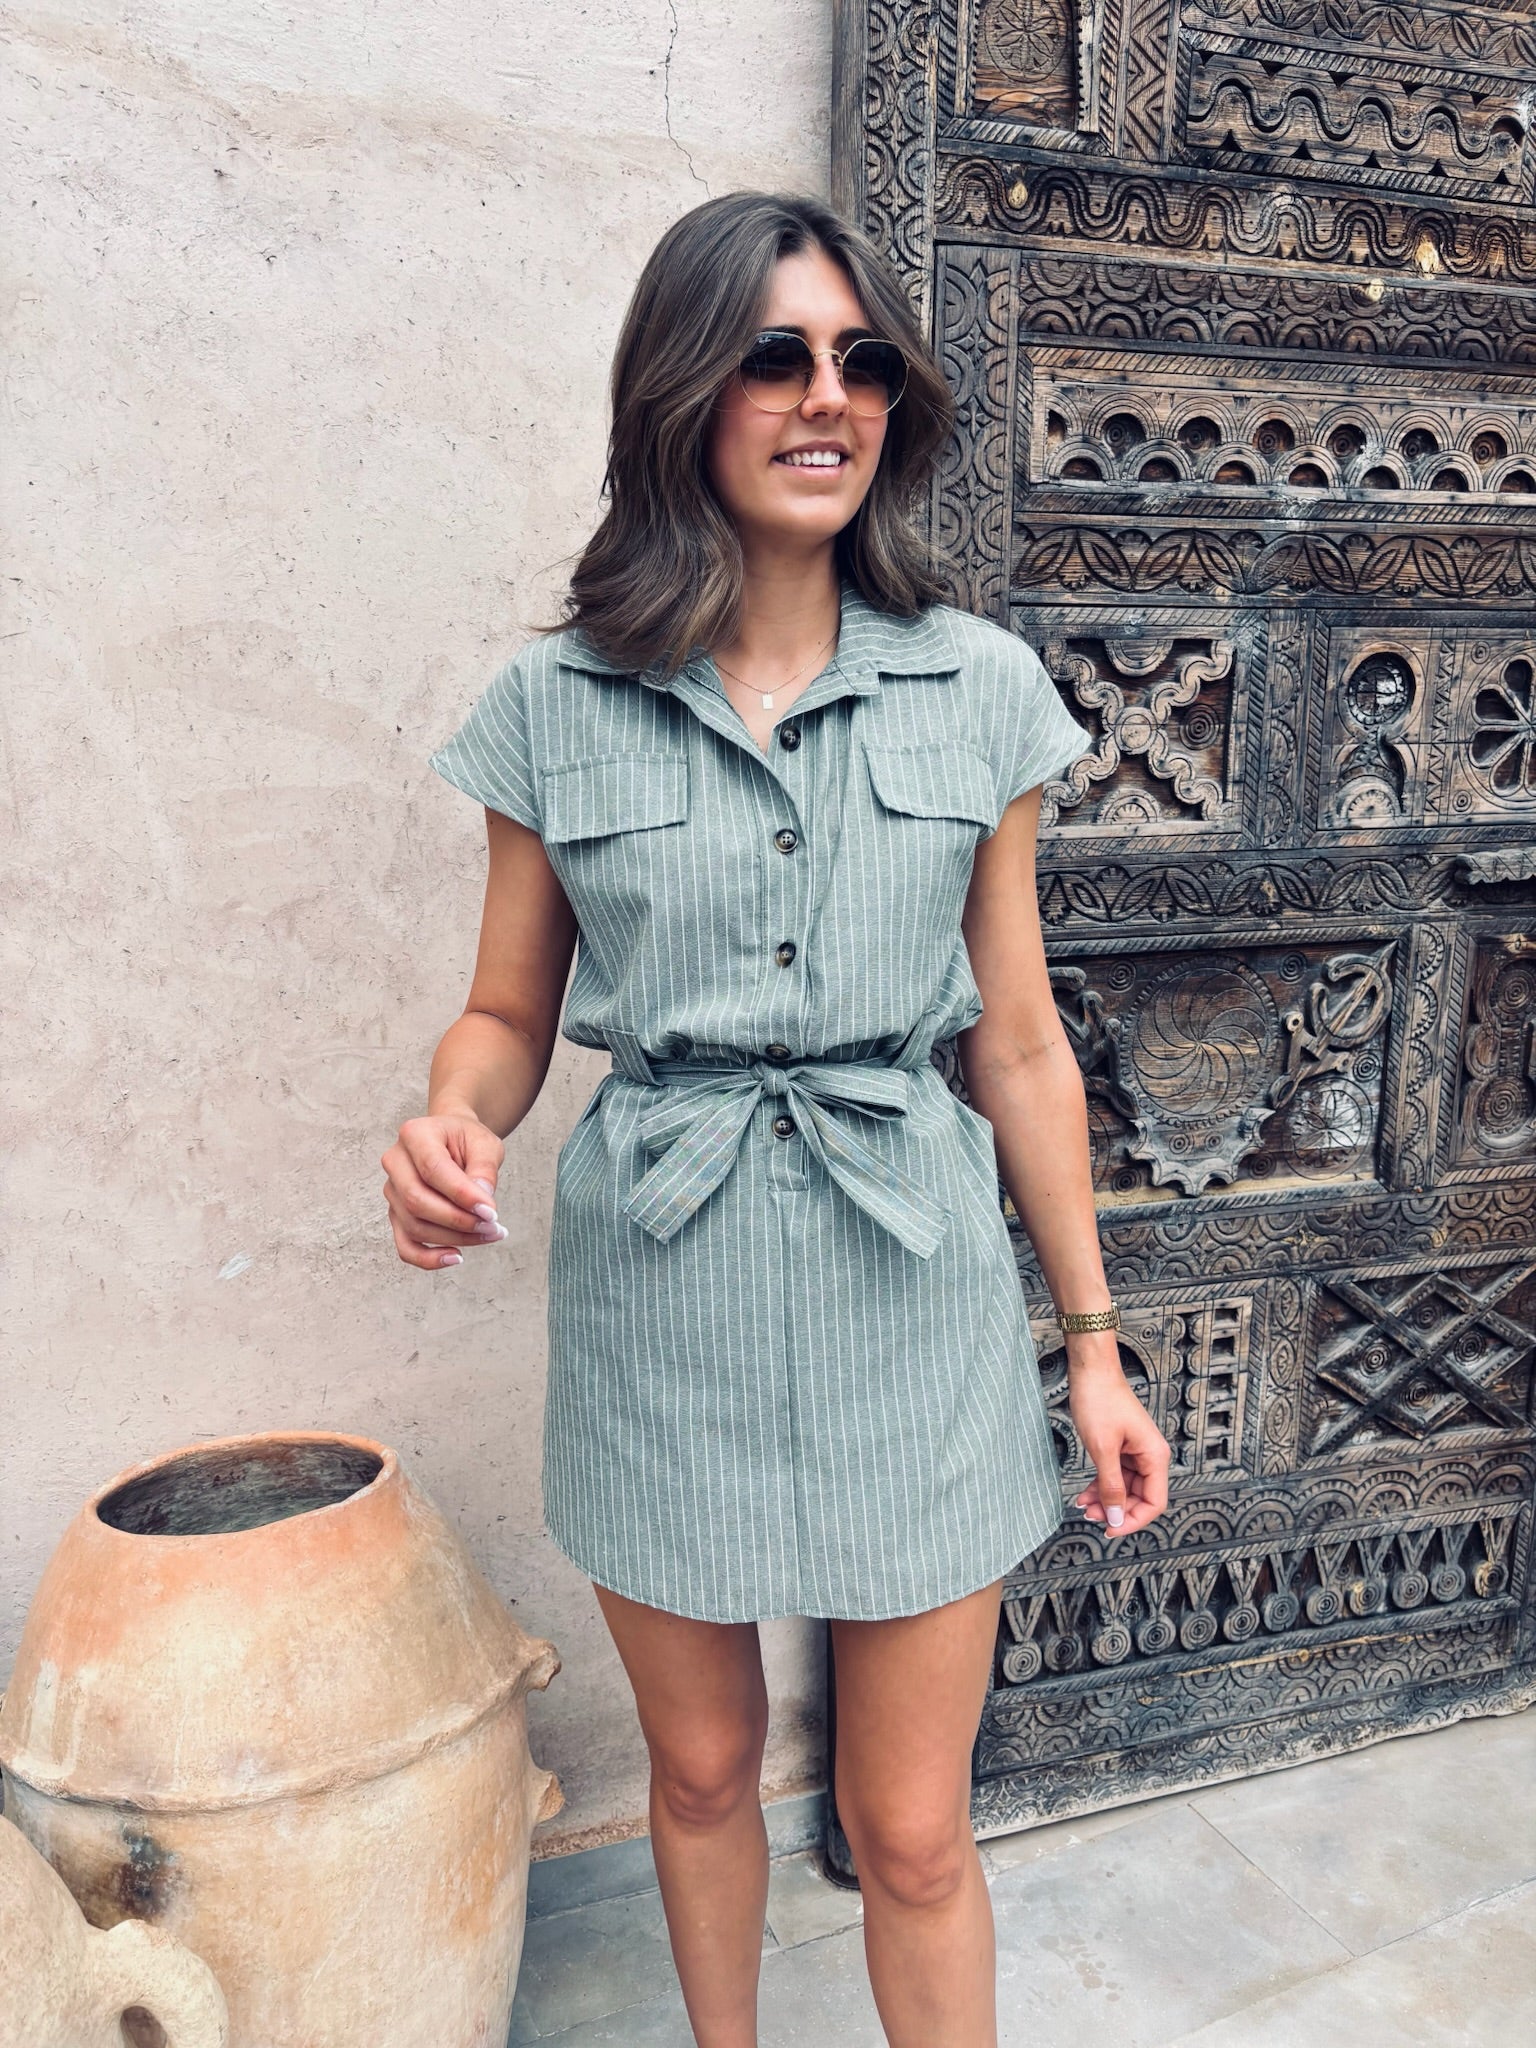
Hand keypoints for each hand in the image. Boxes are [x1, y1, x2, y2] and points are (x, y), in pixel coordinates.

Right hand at [381, 1114, 507, 1270]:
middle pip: (417, 1201)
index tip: (491, 1212)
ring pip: (414, 1226)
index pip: (433, 1169)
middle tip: (493, 1226)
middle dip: (458, 1220)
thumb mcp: (485, 1144)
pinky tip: (456, 1257)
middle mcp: (395, 1161)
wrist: (453, 1141)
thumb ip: (485, 1170)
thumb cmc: (467, 1140)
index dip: (462, 1195)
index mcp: (414, 1134)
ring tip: (488, 1235)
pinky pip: (405, 1246)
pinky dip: (428, 1259)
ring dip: (454, 1239)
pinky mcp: (396, 1214)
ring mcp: (392, 1190)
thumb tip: (483, 1205)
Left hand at [1067, 1353, 1171, 1539]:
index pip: (1154, 1503)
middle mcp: (1150, 1456)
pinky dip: (1101, 1486)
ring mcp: (1136, 1452)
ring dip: (1105, 1500)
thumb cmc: (1100, 1401)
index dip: (1133, 1520)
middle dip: (1115, 1510)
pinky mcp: (1122, 1447)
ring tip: (1083, 1506)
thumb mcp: (1102, 1449)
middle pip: (1139, 1498)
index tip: (1110, 1530)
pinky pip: (1115, 1475)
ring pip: (1125, 1488)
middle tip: (1089, 1516)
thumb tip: (1115, 1517)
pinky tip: (1084, 1494)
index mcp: (1154, 1456)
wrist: (1091, 1370)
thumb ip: (1110, 1486)